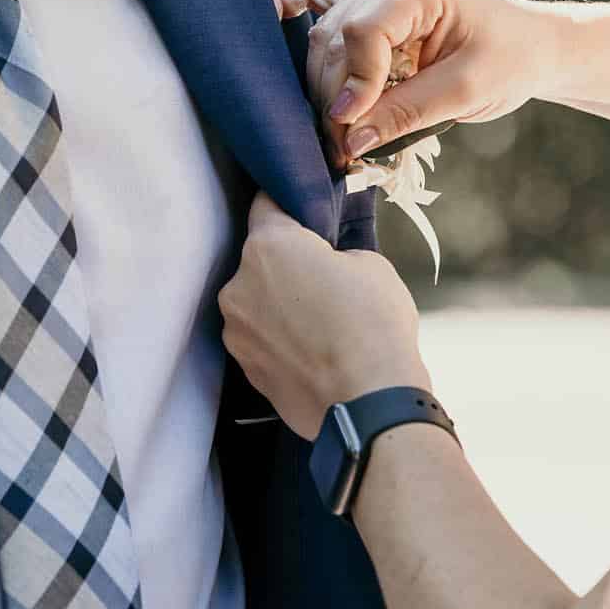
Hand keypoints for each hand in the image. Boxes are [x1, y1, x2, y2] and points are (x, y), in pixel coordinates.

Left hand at [219, 191, 429, 437]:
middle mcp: (239, 285)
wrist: (367, 403)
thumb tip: (328, 266)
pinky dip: (281, 341)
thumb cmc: (372, 325)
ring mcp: (237, 332)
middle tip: (325, 279)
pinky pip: (262, 339)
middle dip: (288, 264)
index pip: (266, 204)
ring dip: (280, 305)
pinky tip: (313, 352)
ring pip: (258, 302)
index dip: (288, 205)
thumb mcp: (370, 265)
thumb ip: (337, 254)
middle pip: (260, 259)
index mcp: (268, 246)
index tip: (304, 214)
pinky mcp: (245, 369)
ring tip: (321, 325)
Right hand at [271, 0, 542, 165]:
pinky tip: (267, 14)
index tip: (352, 129)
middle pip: (336, 40)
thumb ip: (406, 112)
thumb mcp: (468, 91)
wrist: (532, 46)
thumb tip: (348, 141)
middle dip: (333, 99)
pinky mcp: (368, 7)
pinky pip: (317, 0)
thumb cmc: (511, 60)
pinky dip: (291, 8)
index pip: (363, 31)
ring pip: (324, 40)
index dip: (352, 83)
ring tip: (335, 140)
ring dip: (323, 89)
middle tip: (340, 153)